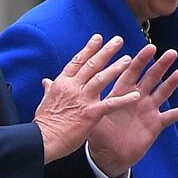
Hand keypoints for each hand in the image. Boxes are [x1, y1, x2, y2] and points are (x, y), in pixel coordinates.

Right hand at [33, 35, 140, 164]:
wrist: (43, 140)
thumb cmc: (44, 123)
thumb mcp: (45, 101)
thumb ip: (49, 89)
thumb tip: (46, 81)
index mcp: (62, 83)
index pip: (77, 61)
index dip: (89, 48)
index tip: (98, 38)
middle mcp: (73, 87)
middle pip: (92, 65)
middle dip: (106, 51)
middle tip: (118, 41)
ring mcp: (82, 99)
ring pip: (102, 78)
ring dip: (116, 68)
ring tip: (128, 59)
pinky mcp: (91, 113)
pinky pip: (110, 104)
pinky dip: (123, 99)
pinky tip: (134, 95)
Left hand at [88, 45, 177, 177]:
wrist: (109, 155)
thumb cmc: (100, 134)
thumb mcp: (92, 116)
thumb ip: (88, 102)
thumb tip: (63, 87)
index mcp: (121, 92)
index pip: (132, 71)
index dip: (140, 60)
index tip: (149, 47)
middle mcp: (137, 97)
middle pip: (151, 78)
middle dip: (161, 65)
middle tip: (171, 53)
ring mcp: (148, 110)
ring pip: (162, 93)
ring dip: (172, 83)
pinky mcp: (155, 124)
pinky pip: (170, 117)